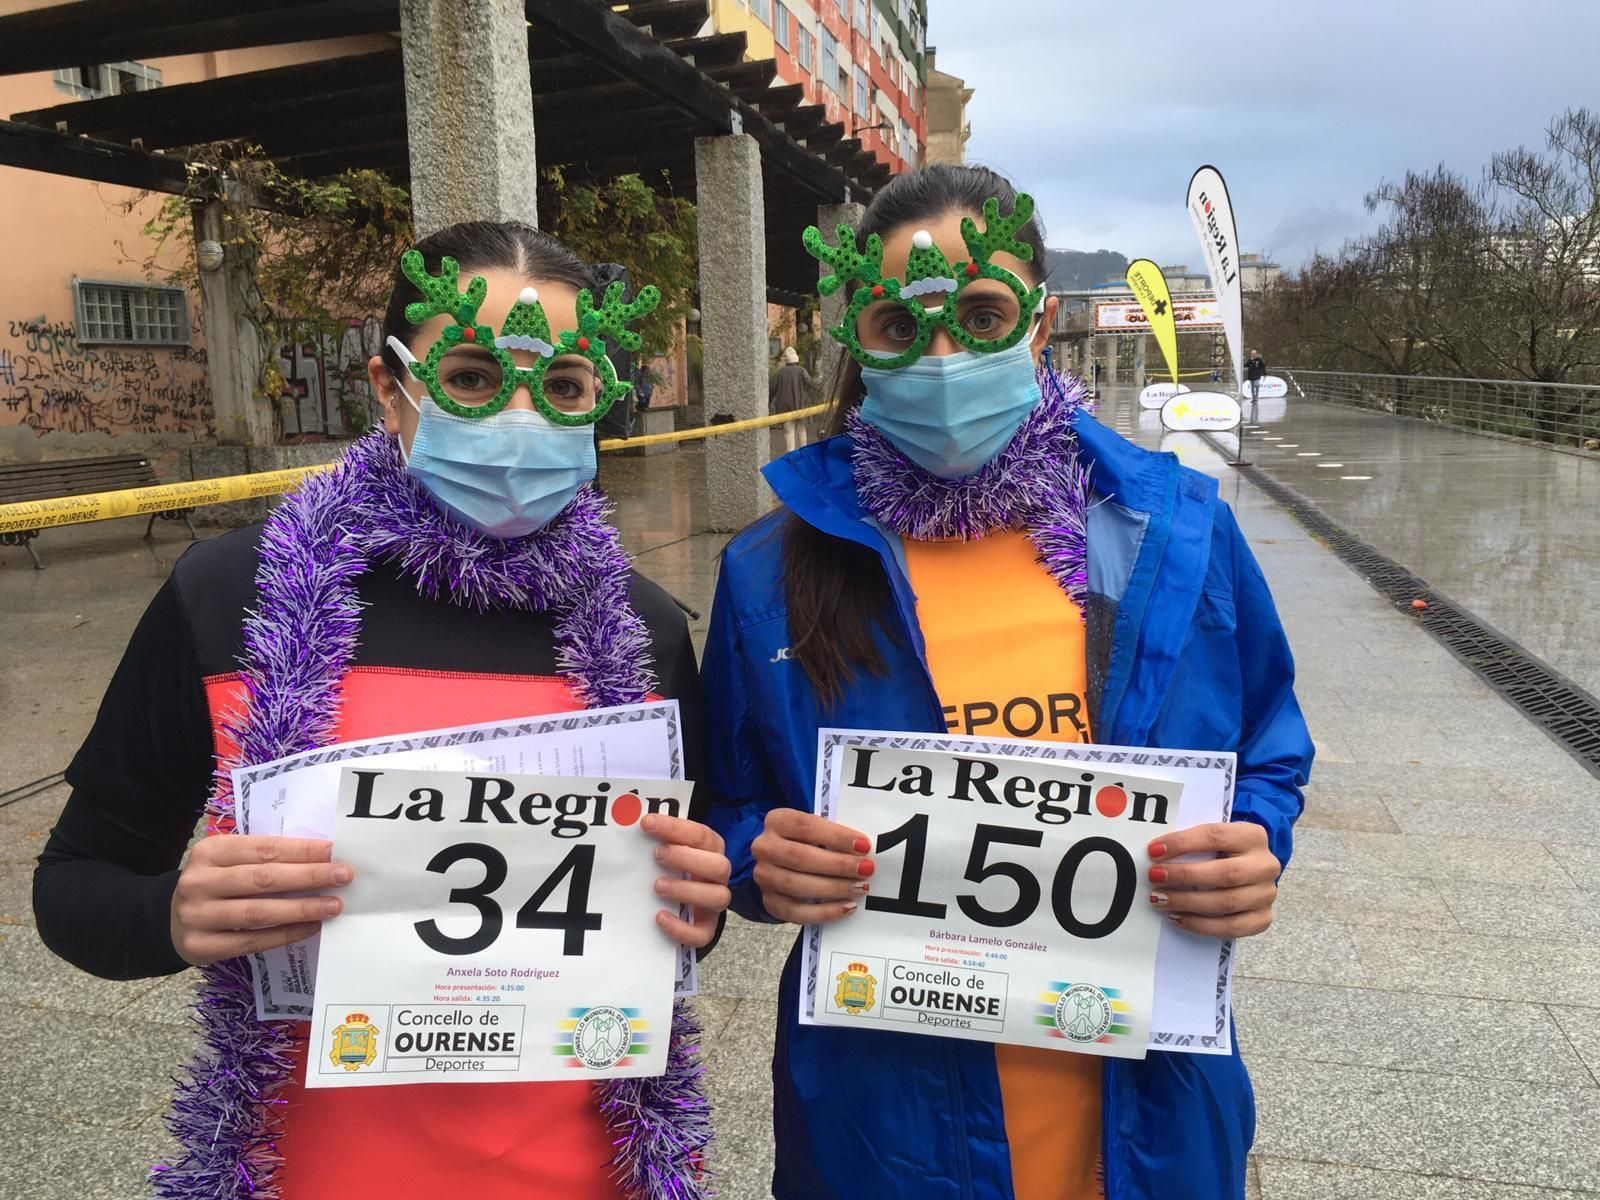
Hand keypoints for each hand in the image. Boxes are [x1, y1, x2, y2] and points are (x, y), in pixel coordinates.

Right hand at [170, 835, 351, 966]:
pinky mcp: (201, 946)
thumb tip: (322, 857)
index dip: (301, 850)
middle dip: (309, 876)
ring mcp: (197, 916)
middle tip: (344, 876)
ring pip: (258, 912)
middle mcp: (199, 882)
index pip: (263, 848)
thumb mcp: (231, 861)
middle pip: (263, 878)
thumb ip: (265, 857)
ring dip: (301, 908)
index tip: (334, 851)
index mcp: (209, 851)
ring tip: (334, 905)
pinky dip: (285, 934)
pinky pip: (251, 942)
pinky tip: (311, 928)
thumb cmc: (217, 883)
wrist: (173, 920)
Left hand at [644, 814, 731, 948]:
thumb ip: (659, 837)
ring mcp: (714, 903)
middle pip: (719, 866)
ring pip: (719, 898)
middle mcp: (717, 876)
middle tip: (658, 855)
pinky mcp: (706, 927)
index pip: (701, 835)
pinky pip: (702, 934)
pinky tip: (660, 917)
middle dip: (687, 859)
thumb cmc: (674, 866)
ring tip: (658, 886)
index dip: (674, 828)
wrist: (684, 901)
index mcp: (711, 850)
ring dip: (687, 890)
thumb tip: (629, 821)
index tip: (647, 823)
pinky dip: (682, 928)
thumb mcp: (671, 847)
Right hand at [751, 808, 871, 924]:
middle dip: (838, 865)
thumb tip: (863, 849)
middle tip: (866, 869)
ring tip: (860, 887)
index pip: (806, 826)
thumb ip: (834, 835)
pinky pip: (796, 912)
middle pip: (800, 857)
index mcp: (777, 821)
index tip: (864, 845)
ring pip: (797, 886)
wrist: (783, 862)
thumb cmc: (808, 842)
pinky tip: (846, 906)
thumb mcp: (817, 829)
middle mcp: (764, 847)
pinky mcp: (770, 902)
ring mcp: (764, 876)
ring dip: (834, 888)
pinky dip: (824, 912)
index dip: (836, 836)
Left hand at [1148, 823, 1279, 937]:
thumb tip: (1155, 853)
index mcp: (1252, 836)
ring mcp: (1266, 894)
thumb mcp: (1213, 838)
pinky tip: (1177, 918)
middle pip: (1226, 873)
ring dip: (1188, 902)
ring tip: (1159, 899)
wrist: (1249, 870)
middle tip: (1154, 877)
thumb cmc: (1222, 851)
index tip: (1154, 850)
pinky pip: (1232, 927)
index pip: (1216, 836)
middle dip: (1184, 876)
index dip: (1183, 843)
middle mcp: (1265, 865)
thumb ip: (1191, 841)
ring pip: (1227, 902)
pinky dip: (1201, 925)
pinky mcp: (1262, 918)